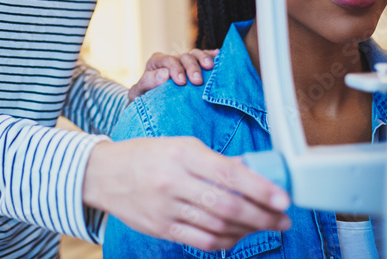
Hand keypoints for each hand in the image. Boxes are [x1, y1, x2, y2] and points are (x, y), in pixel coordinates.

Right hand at [83, 138, 290, 250]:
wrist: (103, 174)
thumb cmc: (146, 155)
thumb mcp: (179, 146)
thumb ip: (214, 161)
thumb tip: (252, 172)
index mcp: (182, 153)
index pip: (229, 173)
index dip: (261, 188)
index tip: (283, 198)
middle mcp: (174, 180)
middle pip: (227, 205)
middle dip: (262, 215)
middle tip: (283, 218)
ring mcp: (166, 207)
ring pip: (218, 226)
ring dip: (248, 229)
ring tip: (265, 226)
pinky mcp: (161, 228)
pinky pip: (201, 241)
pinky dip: (225, 241)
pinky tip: (238, 235)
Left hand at [128, 48, 217, 101]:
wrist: (151, 108)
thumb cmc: (142, 100)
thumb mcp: (138, 93)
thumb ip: (147, 82)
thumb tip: (164, 75)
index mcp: (157, 62)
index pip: (167, 60)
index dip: (175, 69)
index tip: (181, 82)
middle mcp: (172, 59)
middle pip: (184, 57)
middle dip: (192, 67)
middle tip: (197, 81)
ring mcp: (185, 62)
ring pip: (196, 54)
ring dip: (204, 59)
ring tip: (210, 67)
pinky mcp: (196, 67)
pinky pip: (205, 58)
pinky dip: (212, 55)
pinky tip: (219, 56)